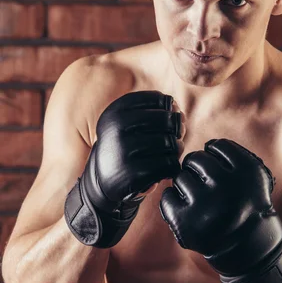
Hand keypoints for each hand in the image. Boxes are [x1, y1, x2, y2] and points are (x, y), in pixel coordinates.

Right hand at [65, 90, 181, 247]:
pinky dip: (173, 167)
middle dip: (177, 129)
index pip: (160, 100)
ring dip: (177, 149)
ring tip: (170, 154)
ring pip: (171, 143)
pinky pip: (169, 165)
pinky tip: (166, 169)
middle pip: (168, 120)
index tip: (168, 119)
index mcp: (116, 111)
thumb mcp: (127, 123)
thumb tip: (179, 112)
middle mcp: (117, 128)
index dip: (171, 109)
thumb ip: (154, 111)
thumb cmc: (124, 147)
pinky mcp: (133, 174)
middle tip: (175, 138)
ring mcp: (124, 151)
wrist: (102, 182)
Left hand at [159, 138, 281, 282]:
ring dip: (187, 185)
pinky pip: (167, 196)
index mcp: (248, 171)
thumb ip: (234, 155)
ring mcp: (205, 206)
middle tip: (207, 186)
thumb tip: (205, 144)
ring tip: (201, 201)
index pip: (218, 146)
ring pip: (180, 177)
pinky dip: (173, 201)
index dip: (217, 156)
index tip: (222, 170)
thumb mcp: (254, 176)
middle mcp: (227, 186)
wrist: (247, 249)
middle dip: (198, 170)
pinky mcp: (186, 223)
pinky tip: (187, 209)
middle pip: (196, 159)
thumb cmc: (246, 206)